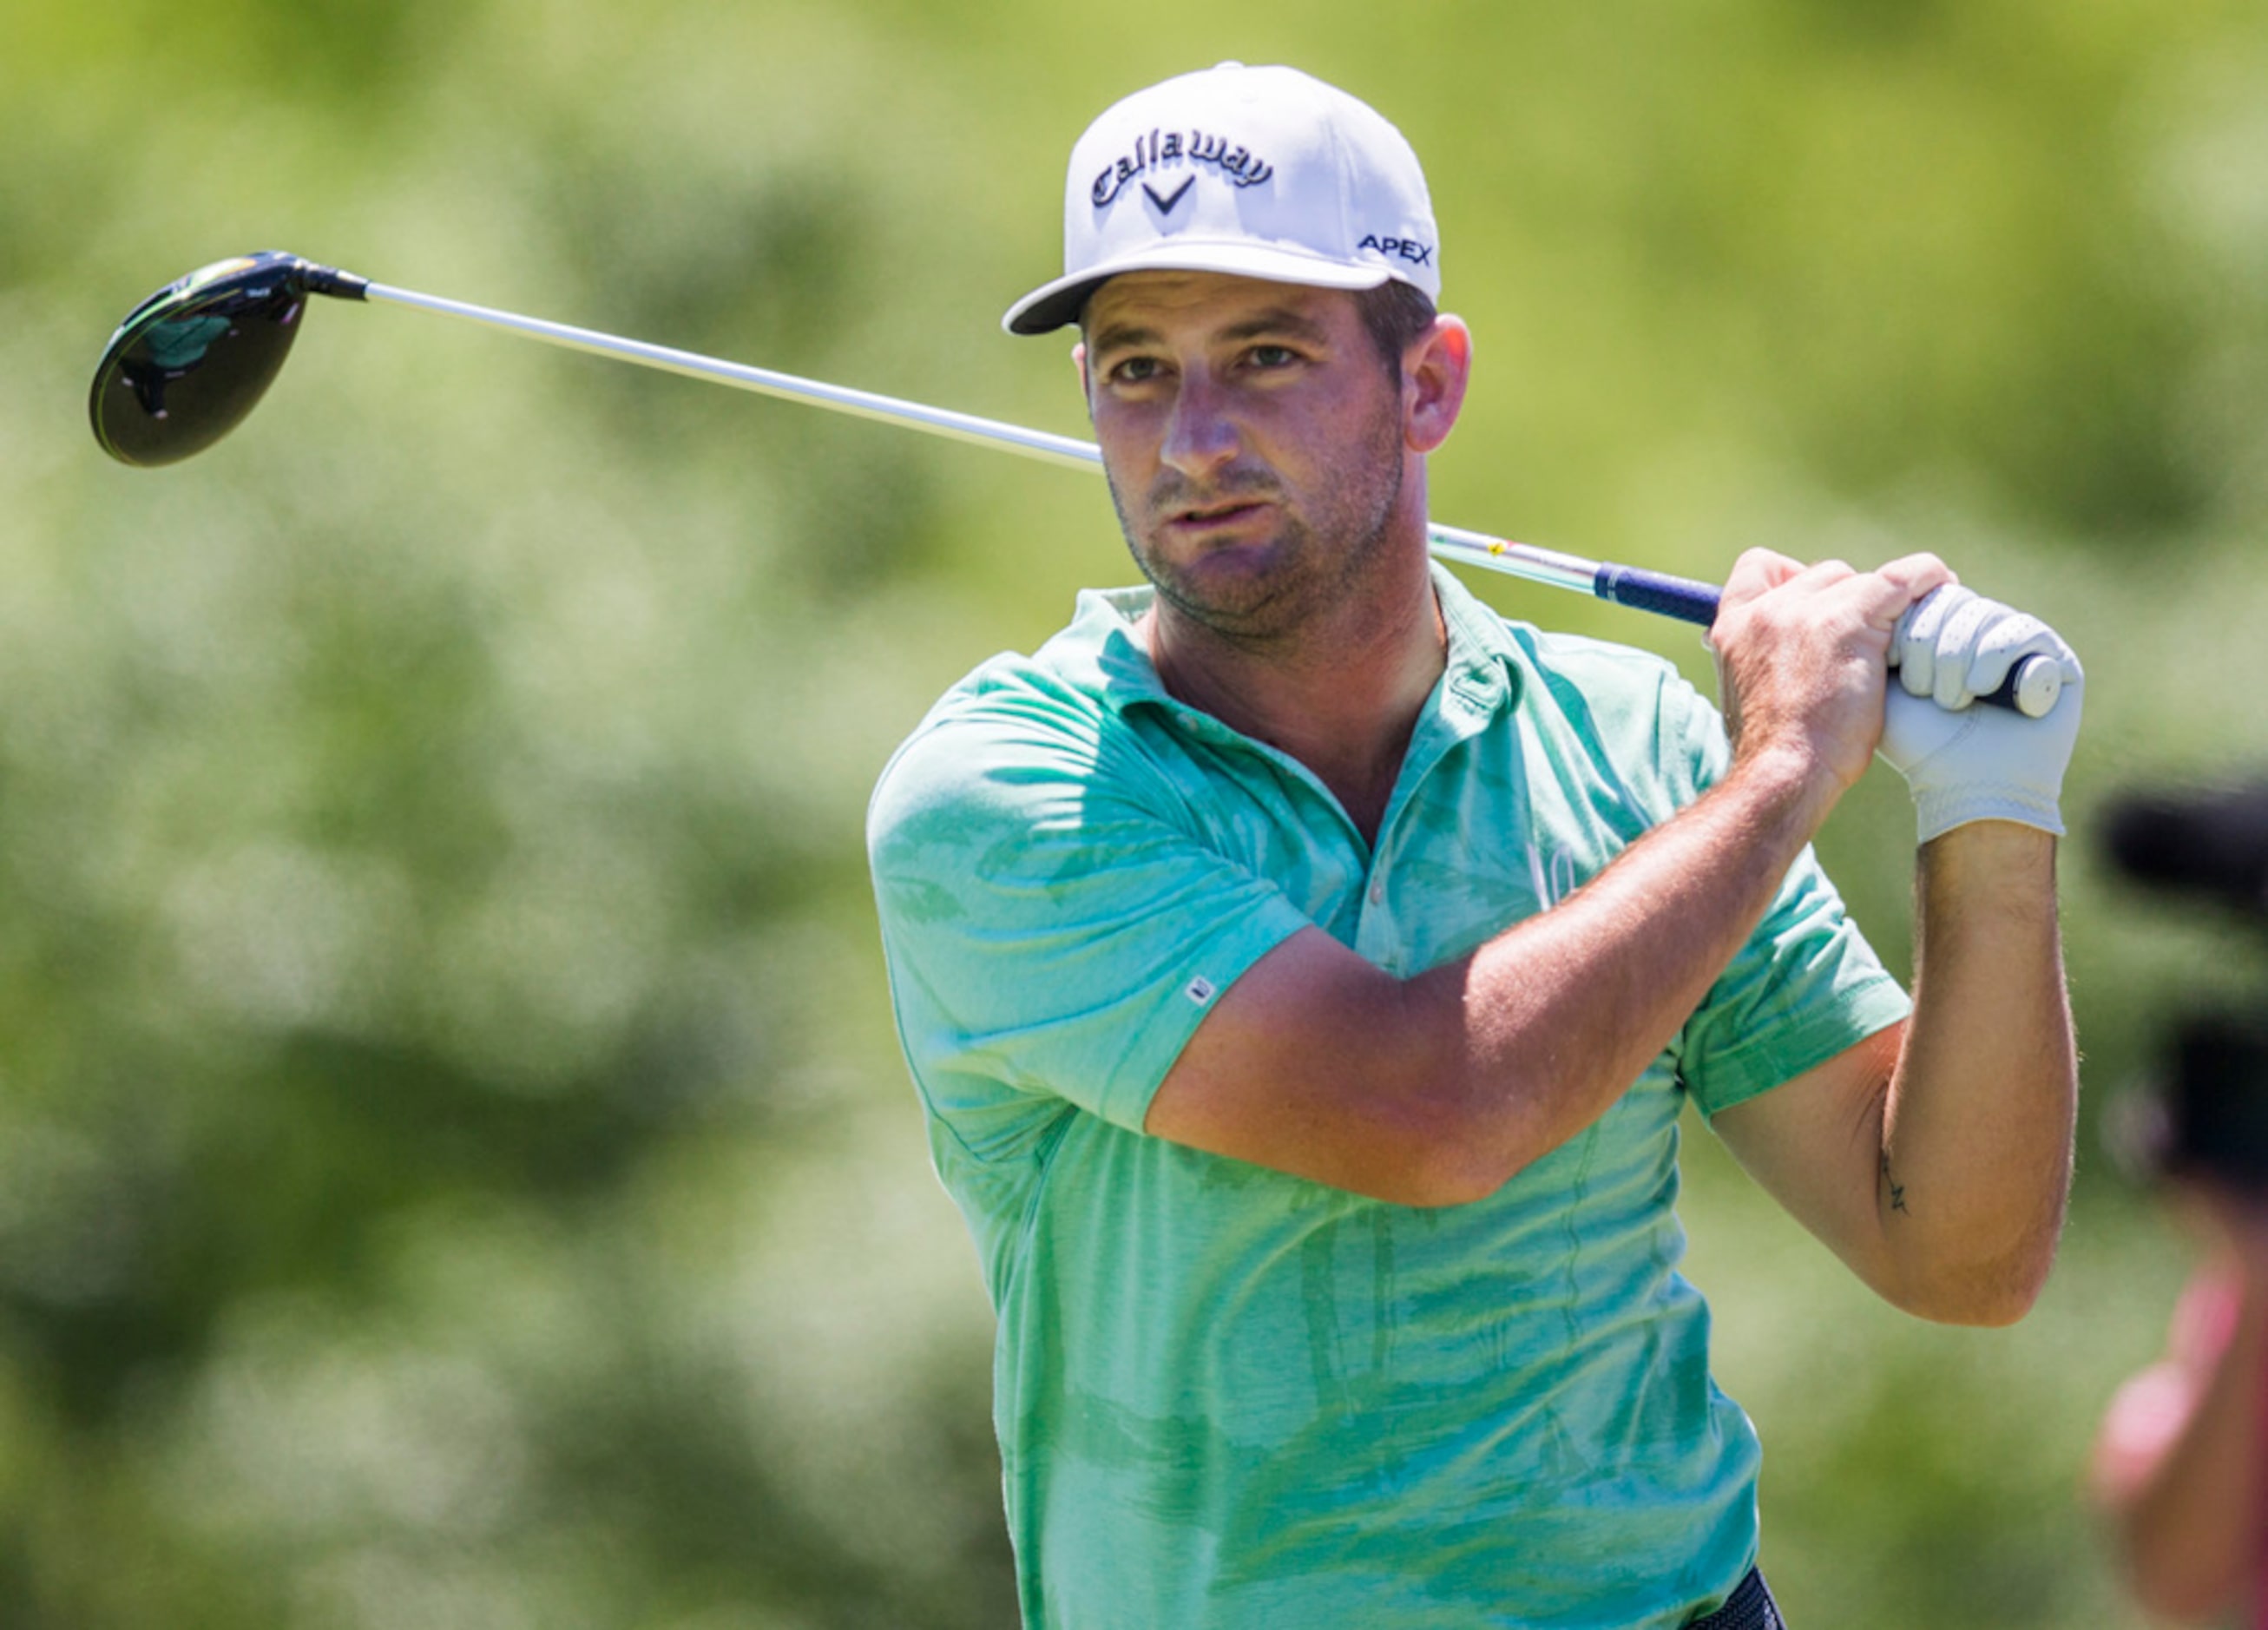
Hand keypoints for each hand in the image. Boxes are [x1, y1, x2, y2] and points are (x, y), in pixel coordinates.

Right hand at [1710, 548, 1954, 795]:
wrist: (1784, 771)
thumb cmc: (1776, 752)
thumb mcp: (1750, 696)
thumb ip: (1765, 663)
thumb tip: (1794, 661)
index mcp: (1733, 627)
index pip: (1759, 568)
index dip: (1793, 577)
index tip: (1819, 605)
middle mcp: (1765, 609)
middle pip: (1823, 576)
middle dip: (1850, 600)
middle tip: (1872, 640)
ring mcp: (1805, 611)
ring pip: (1862, 582)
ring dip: (1886, 604)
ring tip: (1907, 634)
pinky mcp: (1849, 620)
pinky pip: (1901, 580)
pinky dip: (1927, 579)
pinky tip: (1943, 587)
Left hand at [1878, 585, 2083, 841]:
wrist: (1964, 785)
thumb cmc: (1919, 742)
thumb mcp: (1885, 682)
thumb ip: (1881, 634)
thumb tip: (1882, 586)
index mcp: (1942, 630)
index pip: (1922, 592)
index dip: (1907, 627)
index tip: (1894, 666)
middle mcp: (1982, 630)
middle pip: (1950, 598)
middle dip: (1928, 648)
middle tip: (1925, 692)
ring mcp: (2020, 641)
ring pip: (1981, 613)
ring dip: (1957, 662)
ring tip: (1954, 701)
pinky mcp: (2055, 657)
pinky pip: (2020, 630)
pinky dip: (1993, 660)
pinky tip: (1984, 691)